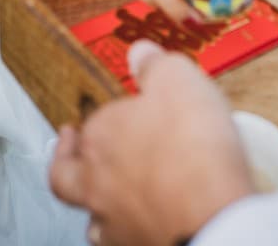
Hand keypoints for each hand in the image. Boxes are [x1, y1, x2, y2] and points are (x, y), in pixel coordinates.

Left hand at [49, 39, 251, 245]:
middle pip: (65, 169)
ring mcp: (112, 219)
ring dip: (92, 200)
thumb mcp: (178, 80)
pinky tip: (134, 226)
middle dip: (66, 156)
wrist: (212, 216)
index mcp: (103, 134)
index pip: (98, 118)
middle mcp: (97, 179)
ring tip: (102, 194)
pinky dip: (121, 232)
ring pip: (87, 211)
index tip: (132, 104)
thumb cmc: (193, 149)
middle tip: (70, 144)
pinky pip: (115, 241)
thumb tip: (141, 52)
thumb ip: (155, 64)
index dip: (116, 111)